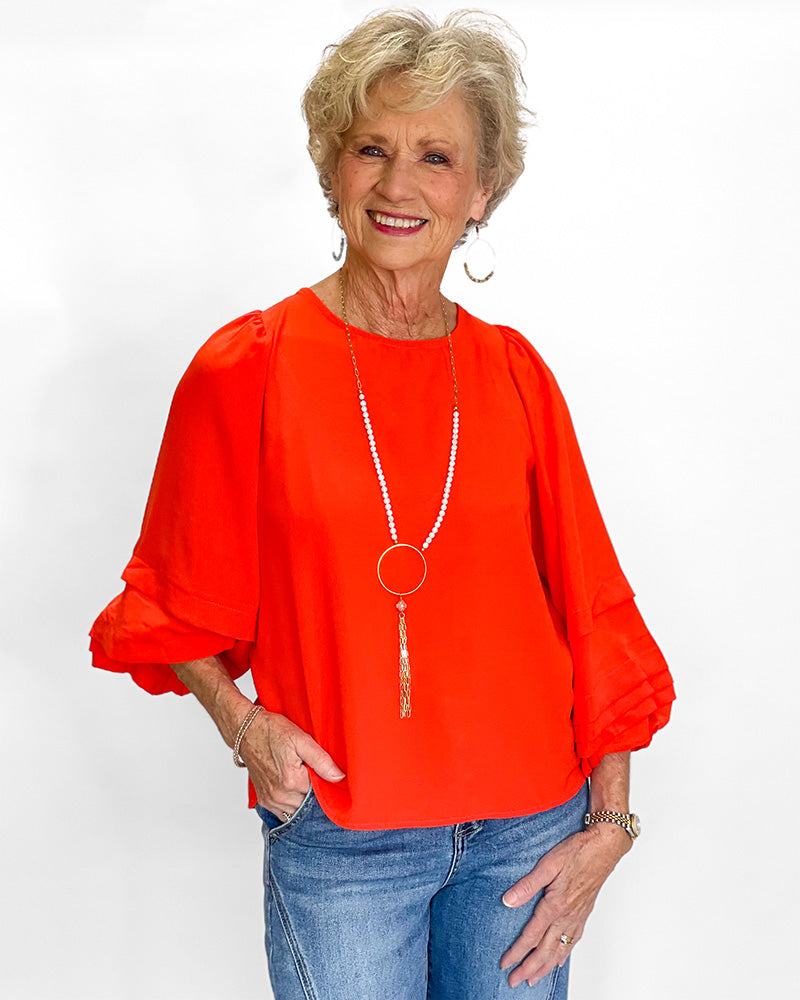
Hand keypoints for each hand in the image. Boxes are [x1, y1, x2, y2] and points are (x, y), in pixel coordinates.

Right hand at [239, 710, 345, 817]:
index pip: (321, 793)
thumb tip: (339, 777)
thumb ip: (321, 760)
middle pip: (309, 804)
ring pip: (297, 811)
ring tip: (301, 779)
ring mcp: (270, 800)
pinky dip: (291, 804)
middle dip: (315, 793)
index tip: (323, 772)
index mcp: (292, 781)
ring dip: (303, 799)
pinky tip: (293, 789)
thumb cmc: (272, 731)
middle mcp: (280, 795)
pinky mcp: (264, 801)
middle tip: (312, 773)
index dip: (325, 783)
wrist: (246, 731)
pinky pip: (284, 813)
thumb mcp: (301, 739)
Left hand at [499, 823, 630, 987]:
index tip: (505, 964)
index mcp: (555, 905)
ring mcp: (578, 916)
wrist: (605, 847)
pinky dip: (564, 955)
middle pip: (545, 950)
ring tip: (533, 980)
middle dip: (528, 968)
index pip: (531, 936)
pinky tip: (560, 960)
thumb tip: (508, 901)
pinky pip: (573, 941)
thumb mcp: (548, 863)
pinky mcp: (584, 913)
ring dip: (545, 967)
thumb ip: (527, 885)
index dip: (517, 952)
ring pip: (560, 950)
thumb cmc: (578, 851)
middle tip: (514, 981)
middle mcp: (567, 915)